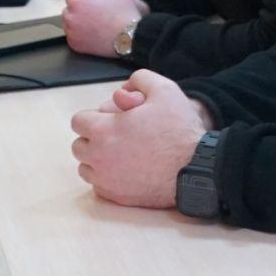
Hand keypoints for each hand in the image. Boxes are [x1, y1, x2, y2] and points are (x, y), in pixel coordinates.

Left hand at [61, 0, 148, 56]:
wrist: (132, 38)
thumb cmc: (126, 16)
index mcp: (78, 4)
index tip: (92, 3)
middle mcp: (71, 19)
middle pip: (68, 11)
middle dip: (78, 11)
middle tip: (94, 14)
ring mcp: (72, 33)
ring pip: (68, 24)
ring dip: (77, 23)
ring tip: (94, 24)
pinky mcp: (75, 45)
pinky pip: (72, 37)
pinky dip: (79, 35)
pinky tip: (93, 33)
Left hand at [70, 69, 212, 208]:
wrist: (197, 167)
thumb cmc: (180, 129)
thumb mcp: (165, 90)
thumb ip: (140, 79)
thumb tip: (125, 87)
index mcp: (104, 130)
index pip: (78, 121)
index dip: (94, 117)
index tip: (110, 120)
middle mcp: (98, 157)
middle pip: (79, 146)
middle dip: (94, 139)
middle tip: (118, 137)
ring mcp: (106, 179)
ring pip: (86, 168)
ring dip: (98, 160)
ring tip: (122, 154)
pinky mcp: (116, 196)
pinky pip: (100, 186)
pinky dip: (109, 179)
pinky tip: (128, 171)